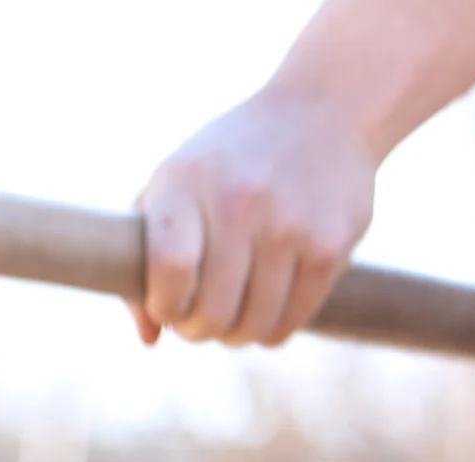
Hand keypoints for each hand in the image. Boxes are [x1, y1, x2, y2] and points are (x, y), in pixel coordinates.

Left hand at [131, 90, 378, 347]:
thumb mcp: (172, 186)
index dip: (165, 306)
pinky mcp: (331, 242)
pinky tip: (267, 312)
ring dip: (237, 335)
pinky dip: (275, 329)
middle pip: (212, 310)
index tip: (168, 306)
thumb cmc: (226, 163)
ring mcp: (290, 223)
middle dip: (198, 330)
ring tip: (232, 319)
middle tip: (200, 321)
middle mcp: (240, 201)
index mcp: (186, 185)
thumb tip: (149, 338)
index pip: (170, 271)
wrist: (324, 111)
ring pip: (254, 324)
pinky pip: (295, 317)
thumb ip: (142, 261)